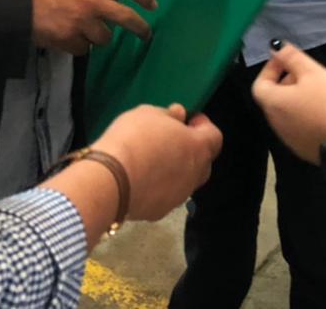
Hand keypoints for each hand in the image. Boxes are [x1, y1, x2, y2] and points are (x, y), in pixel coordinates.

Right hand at [31, 0, 156, 53]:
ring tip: (83, 32)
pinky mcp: (72, 40)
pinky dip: (78, 46)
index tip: (153, 5)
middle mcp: (94, 3)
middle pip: (127, 17)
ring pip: (105, 38)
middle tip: (146, 35)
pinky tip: (67, 38)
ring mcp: (84, 23)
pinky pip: (84, 49)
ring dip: (98, 38)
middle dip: (140, 28)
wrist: (21, 3)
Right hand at [94, 103, 222, 220]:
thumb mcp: (148, 113)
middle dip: (191, 150)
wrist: (110, 180)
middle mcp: (194, 175)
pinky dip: (158, 188)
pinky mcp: (160, 212)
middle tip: (172, 140)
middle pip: (203, 162)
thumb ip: (169, 115)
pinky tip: (140, 180)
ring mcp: (178, 196)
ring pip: (185, 181)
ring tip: (152, 161)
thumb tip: (179, 115)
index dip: (203, 126)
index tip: (189, 119)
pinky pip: (165, 196)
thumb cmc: (133, 138)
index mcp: (197, 148)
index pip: (214, 136)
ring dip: (175, 170)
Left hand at [251, 42, 325, 163]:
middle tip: (307, 73)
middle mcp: (276, 125)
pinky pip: (299, 128)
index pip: (259, 85)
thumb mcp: (313, 72)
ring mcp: (290, 141)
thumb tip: (275, 47)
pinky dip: (305, 116)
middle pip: (273, 100)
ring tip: (319, 90)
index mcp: (274, 104)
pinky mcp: (305, 150)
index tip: (286, 60)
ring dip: (295, 99)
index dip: (270, 69)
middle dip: (285, 82)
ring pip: (286, 114)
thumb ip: (291, 57)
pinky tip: (325, 111)